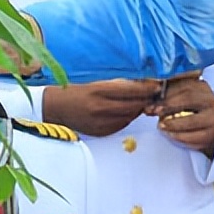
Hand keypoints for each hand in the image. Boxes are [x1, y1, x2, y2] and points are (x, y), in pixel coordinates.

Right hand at [41, 80, 161, 137]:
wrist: (56, 107)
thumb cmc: (75, 90)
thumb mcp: (95, 81)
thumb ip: (117, 83)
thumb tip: (142, 83)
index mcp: (98, 90)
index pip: (131, 90)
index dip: (148, 88)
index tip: (157, 84)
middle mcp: (100, 108)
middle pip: (134, 105)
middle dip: (147, 99)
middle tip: (156, 93)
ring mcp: (100, 122)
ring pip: (130, 116)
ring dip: (139, 108)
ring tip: (145, 101)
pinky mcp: (101, 132)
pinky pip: (122, 124)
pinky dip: (129, 117)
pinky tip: (130, 110)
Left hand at [144, 74, 213, 158]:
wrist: (209, 130)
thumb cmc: (191, 112)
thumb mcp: (182, 99)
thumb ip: (168, 96)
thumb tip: (149, 102)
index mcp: (202, 87)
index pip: (184, 84)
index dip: (166, 91)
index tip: (151, 98)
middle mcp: (210, 101)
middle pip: (188, 98)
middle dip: (168, 105)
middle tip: (154, 111)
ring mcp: (213, 119)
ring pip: (192, 120)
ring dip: (172, 123)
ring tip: (160, 125)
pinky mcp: (211, 136)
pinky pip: (194, 137)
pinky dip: (179, 136)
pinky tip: (170, 135)